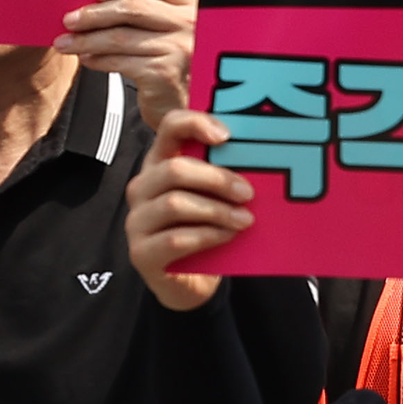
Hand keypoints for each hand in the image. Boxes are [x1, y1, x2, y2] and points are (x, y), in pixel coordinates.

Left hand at [59, 0, 199, 130]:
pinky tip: (87, 59)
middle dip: (94, 13)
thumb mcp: (171, 31)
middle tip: (71, 20)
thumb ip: (147, 13)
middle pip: (133, 7)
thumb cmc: (175, 66)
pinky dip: (97, 60)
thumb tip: (96, 3)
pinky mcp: (164, 73)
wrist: (186, 104)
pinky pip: (119, 61)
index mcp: (192, 5)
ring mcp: (180, 48)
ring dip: (86, 40)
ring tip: (67, 43)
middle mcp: (190, 23)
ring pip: (120, 37)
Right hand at [125, 110, 253, 308]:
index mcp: (161, 163)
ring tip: (245, 220)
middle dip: (218, 179)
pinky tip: (227, 236)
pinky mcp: (140, 253)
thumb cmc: (208, 228)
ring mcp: (137, 221)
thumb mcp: (217, 196)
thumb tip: (266, 157)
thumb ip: (227, 174)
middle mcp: (142, 187)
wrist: (193, 280)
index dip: (196, 123)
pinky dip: (207, 236)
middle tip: (248, 193)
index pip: (170, 127)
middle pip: (174, 169)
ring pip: (175, 204)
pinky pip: (175, 239)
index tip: (227, 136)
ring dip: (217, 211)